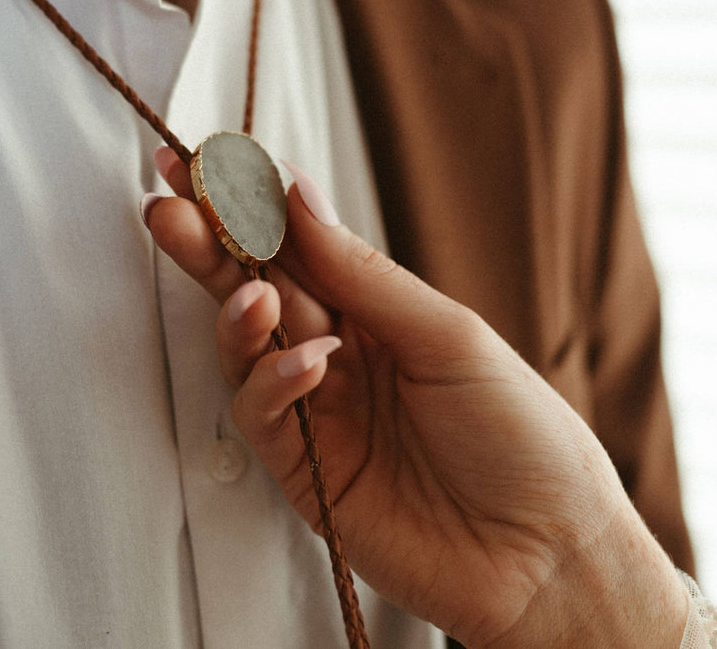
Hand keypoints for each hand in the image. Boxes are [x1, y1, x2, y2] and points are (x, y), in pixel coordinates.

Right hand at [143, 151, 687, 647]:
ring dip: (235, 312)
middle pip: (256, 286)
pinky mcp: (304, 471)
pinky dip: (273, 382)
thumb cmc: (522, 436)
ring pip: (246, 349)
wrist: (549, 555)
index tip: (205, 161)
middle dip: (209, 244)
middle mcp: (340, 353)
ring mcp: (318, 412)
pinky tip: (308, 362)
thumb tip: (298, 191)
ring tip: (248, 291)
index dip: (249, 204)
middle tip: (168, 203)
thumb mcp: (450, 334)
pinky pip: (263, 414)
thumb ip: (364, 273)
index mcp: (378, 310)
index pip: (297, 245)